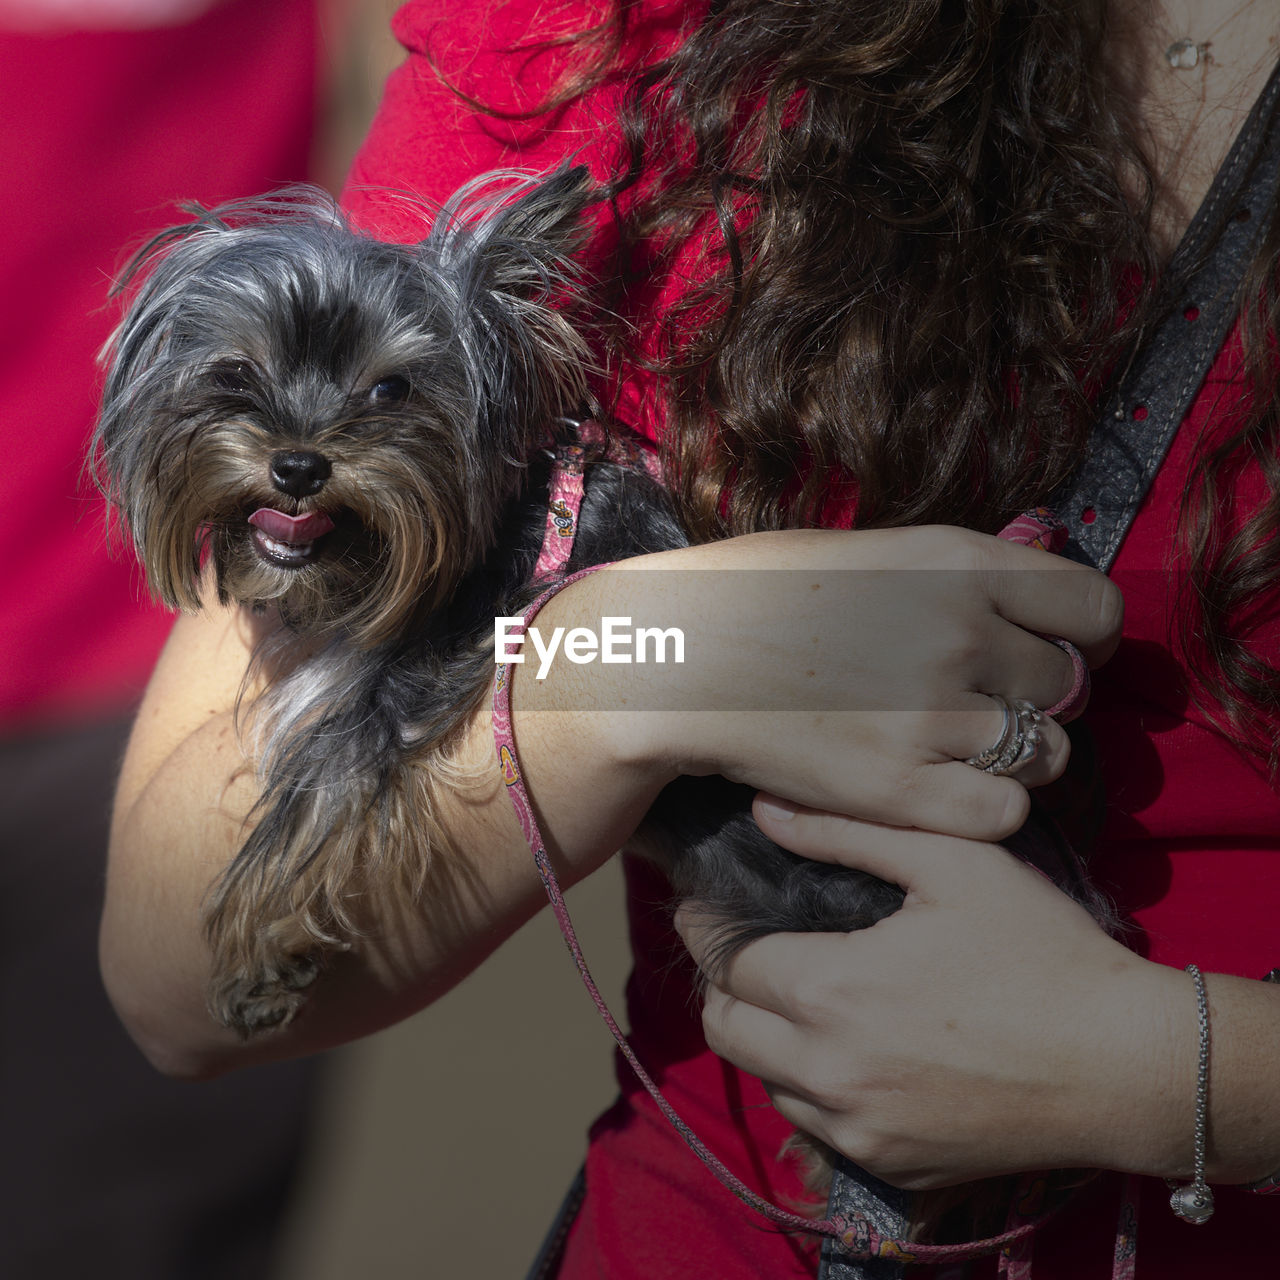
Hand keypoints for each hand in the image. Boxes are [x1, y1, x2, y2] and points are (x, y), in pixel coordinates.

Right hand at [534, 524, 1122, 841]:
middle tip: (978, 702)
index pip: (1094, 608)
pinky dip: (985, 807)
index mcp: (955, 563)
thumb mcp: (868, 553)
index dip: (1080, 636)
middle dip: (1032, 697)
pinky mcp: (900, 790)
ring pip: (1047, 755)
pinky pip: (1006, 813)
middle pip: (1067, 687)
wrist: (673, 659)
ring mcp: (932, 717)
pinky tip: (937, 788)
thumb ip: (958, 573)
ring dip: (1012, 755)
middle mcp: (958, 635)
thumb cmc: (759, 596)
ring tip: (951, 747)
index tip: (1048, 649)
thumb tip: (1030, 589)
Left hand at [674, 798, 1189, 1189]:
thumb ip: (845, 832)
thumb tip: (766, 810)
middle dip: (724, 986)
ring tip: (799, 997)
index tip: (707, 908)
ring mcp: (859, 1128)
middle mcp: (828, 1071)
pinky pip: (818, 1123)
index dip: (710, 930)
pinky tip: (852, 1049)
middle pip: (725, 1029)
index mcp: (830, 992)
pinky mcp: (892, 1165)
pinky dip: (814, 1085)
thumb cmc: (1039, 951)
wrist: (1124, 1066)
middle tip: (747, 952)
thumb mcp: (948, 863)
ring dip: (766, 1037)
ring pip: (767, 1079)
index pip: (725, 964)